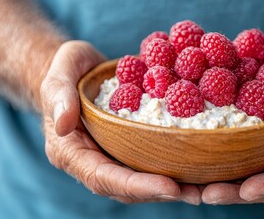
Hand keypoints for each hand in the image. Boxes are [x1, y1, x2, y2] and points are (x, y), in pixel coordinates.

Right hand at [40, 41, 200, 204]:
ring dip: (173, 186)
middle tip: (197, 193)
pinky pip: (150, 159)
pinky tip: (199, 163)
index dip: (137, 185)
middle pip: (127, 187)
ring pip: (142, 178)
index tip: (169, 186)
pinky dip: (173, 164)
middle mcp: (94, 160)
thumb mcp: (58, 74)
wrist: (79, 70)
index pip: (103, 177)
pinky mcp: (129, 145)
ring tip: (205, 187)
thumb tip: (63, 125)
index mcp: (72, 152)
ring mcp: (113, 155)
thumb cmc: (66, 70)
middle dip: (162, 192)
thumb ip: (58, 96)